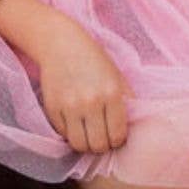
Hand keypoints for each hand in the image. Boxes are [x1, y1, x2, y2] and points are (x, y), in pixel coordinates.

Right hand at [0, 0, 131, 152]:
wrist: (61, 43)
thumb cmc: (93, 58)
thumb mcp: (117, 75)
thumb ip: (127, 101)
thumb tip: (135, 127)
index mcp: (111, 92)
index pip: (118, 135)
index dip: (118, 140)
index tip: (116, 135)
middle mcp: (90, 101)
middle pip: (99, 145)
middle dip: (103, 144)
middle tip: (102, 136)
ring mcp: (69, 106)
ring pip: (79, 145)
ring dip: (86, 143)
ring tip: (89, 133)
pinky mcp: (52, 108)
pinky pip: (63, 134)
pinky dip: (70, 132)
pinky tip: (75, 121)